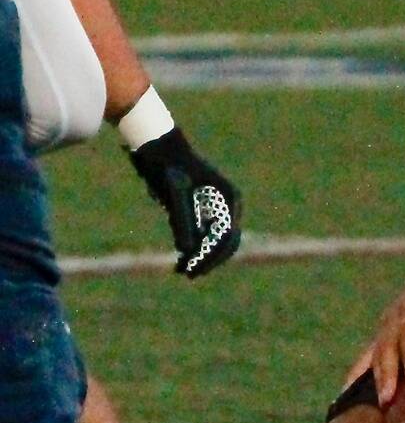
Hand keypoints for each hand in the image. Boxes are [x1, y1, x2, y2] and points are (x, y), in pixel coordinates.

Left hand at [127, 127, 242, 276]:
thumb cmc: (169, 166)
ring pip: (214, 240)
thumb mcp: (175, 193)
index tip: (194, 271)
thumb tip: (187, 250)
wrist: (158, 147)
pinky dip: (193, 248)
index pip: (227, 237)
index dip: (212, 257)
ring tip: (181, 270)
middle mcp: (226, 204)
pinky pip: (202, 234)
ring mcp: (214, 207)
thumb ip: (182, 221)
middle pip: (225, 241)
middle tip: (188, 274)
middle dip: (208, 260)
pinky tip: (180, 258)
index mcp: (229, 199)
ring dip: (200, 257)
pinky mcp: (199, 209)